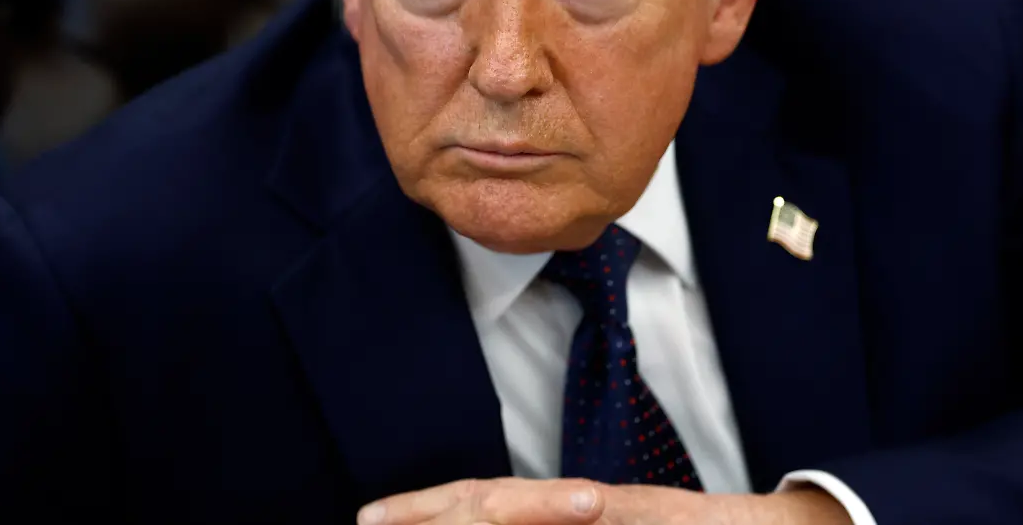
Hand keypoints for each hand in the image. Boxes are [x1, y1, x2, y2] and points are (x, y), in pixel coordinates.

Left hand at [357, 477, 852, 524]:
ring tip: (417, 517)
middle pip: (495, 502)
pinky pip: (589, 514)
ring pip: (532, 508)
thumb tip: (533, 512)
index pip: (494, 508)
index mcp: (579, 517)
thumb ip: (581, 519)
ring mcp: (620, 512)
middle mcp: (589, 509)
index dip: (433, 511)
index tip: (376, 519)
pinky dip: (544, 514)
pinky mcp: (653, 515)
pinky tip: (520, 507)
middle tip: (369, 519)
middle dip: (428, 513)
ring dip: (473, 512)